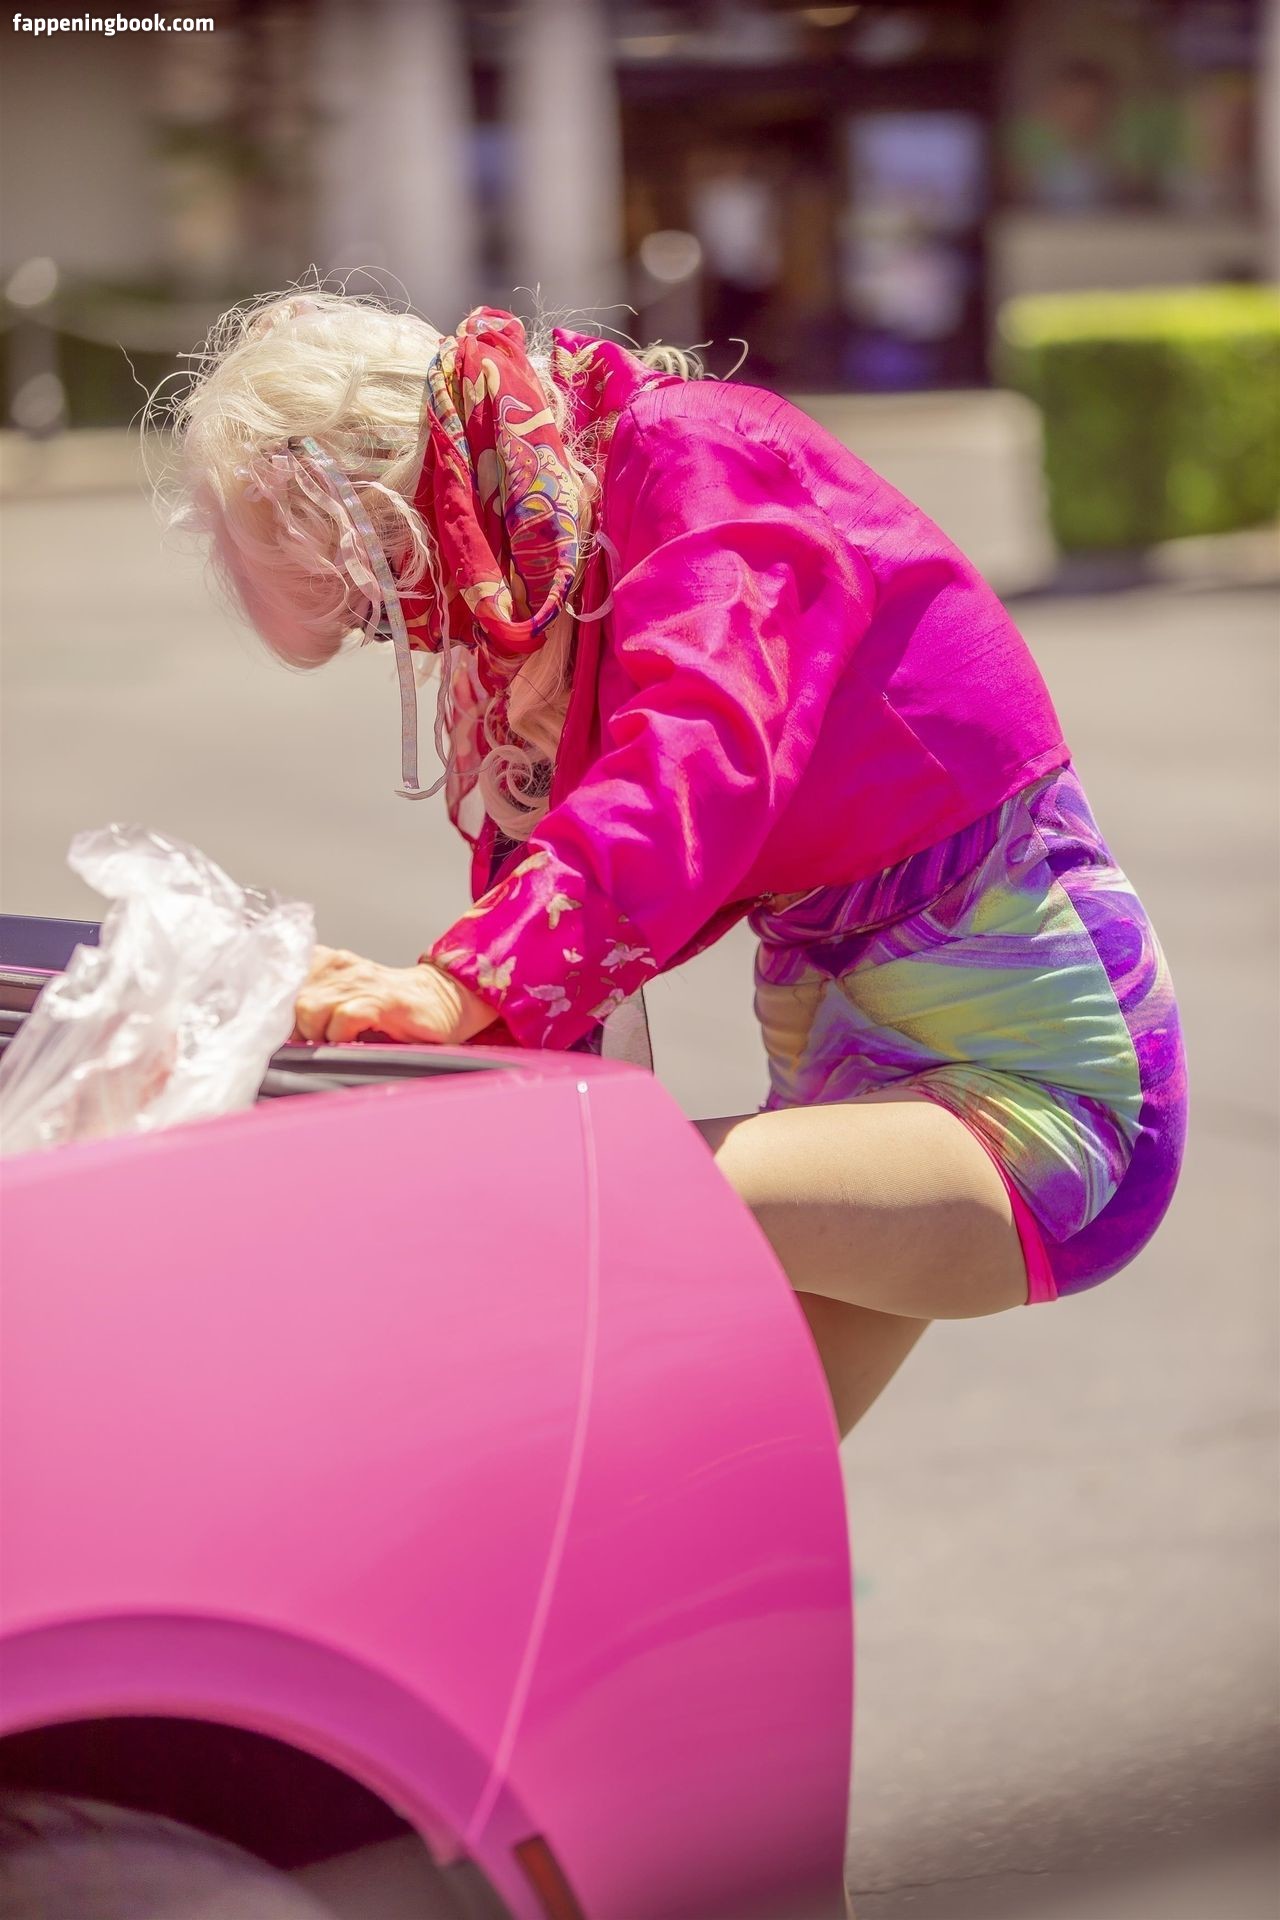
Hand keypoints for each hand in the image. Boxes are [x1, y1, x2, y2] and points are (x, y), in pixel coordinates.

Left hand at [292, 946, 496, 1046]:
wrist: (443, 1000)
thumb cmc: (391, 1009)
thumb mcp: (342, 1001)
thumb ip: (310, 1007)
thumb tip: (276, 1034)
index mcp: (324, 962)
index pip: (277, 978)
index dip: (272, 1009)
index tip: (274, 1031)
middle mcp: (338, 966)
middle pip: (288, 999)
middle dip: (293, 1030)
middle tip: (311, 1046)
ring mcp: (360, 980)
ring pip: (309, 1008)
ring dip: (316, 1034)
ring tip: (334, 1045)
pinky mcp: (381, 999)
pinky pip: (344, 1018)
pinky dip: (341, 1036)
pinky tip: (354, 1042)